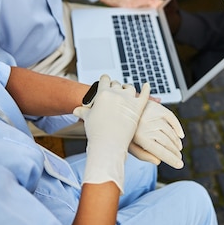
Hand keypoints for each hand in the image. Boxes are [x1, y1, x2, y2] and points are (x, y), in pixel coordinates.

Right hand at [73, 75, 149, 191]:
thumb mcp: (87, 119)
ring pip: (130, 87)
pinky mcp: (138, 107)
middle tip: (115, 92)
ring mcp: (128, 100)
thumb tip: (76, 111)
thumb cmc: (96, 133)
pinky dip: (146, 89)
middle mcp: (116, 93)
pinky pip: (144, 95)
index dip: (105, 80)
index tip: (106, 81)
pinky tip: (147, 86)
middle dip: (116, 86)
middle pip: (117, 83)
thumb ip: (83, 112)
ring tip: (128, 92)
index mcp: (102, 93)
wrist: (107, 144)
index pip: (104, 79)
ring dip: (128, 88)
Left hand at [129, 100, 184, 168]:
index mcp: (140, 138)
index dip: (172, 159)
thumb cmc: (124, 132)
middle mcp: (146, 126)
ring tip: (178, 148)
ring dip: (176, 141)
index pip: (160, 152)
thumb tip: (159, 161)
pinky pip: (170, 116)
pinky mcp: (155, 107)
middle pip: (167, 142)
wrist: (116, 112)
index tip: (179, 164)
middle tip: (179, 158)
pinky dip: (177, 125)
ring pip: (170, 131)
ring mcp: (152, 115)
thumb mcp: (129, 146)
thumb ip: (143, 155)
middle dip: (175, 152)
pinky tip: (180, 134)